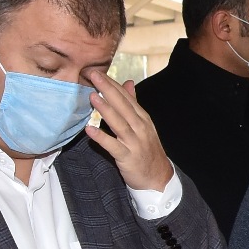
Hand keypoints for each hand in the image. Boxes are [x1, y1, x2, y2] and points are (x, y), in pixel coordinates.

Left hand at [85, 68, 174, 192]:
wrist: (158, 177)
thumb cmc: (146, 149)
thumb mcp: (143, 124)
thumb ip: (133, 104)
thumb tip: (128, 83)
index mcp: (142, 118)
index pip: (126, 96)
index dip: (112, 83)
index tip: (97, 71)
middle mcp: (140, 127)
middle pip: (123, 105)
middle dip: (107, 89)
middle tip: (93, 74)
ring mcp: (134, 142)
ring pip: (119, 123)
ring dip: (105, 109)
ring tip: (92, 96)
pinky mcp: (128, 157)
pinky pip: (113, 146)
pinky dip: (102, 138)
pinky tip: (90, 130)